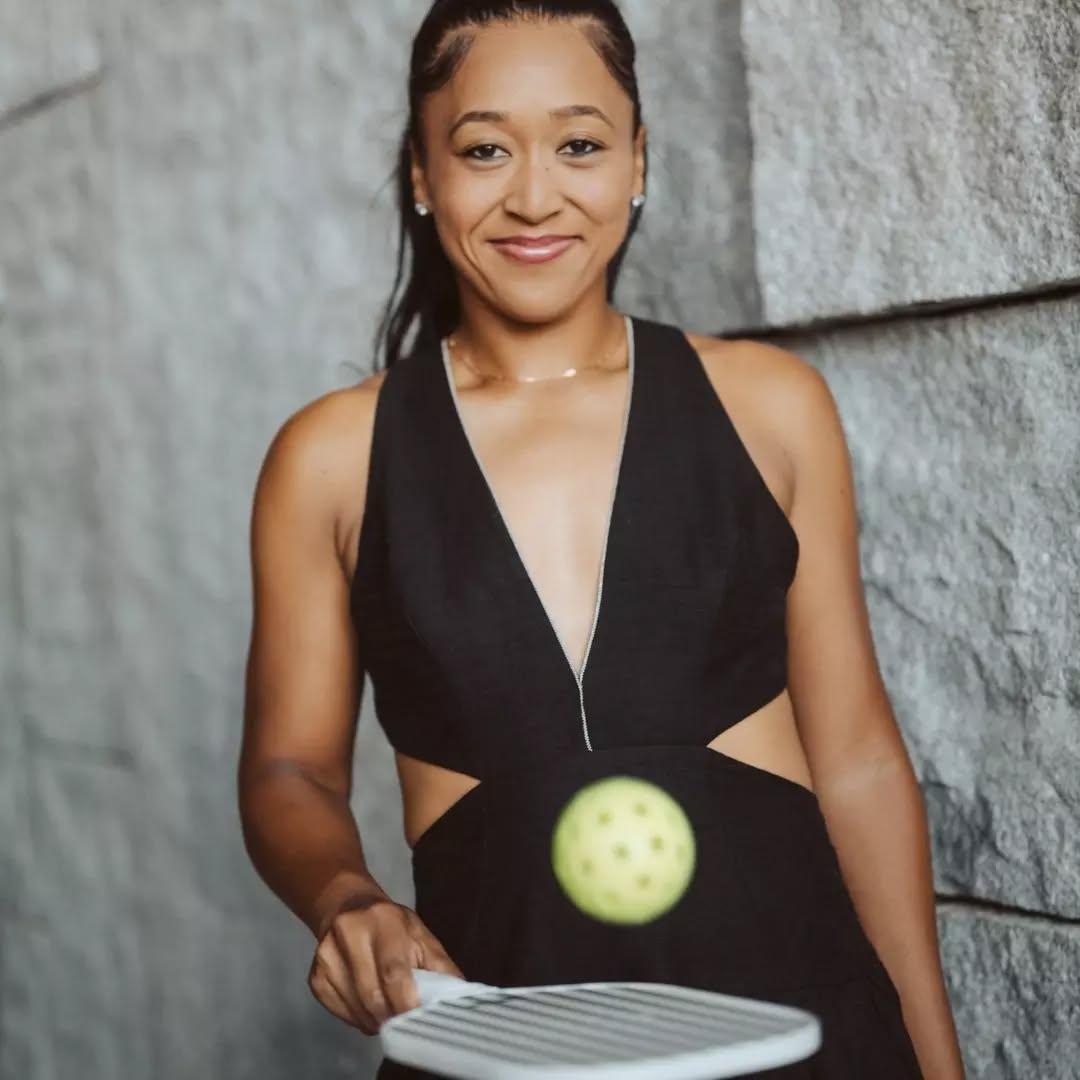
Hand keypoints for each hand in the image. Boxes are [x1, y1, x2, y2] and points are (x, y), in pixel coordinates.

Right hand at [308, 892, 464, 1033]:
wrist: (347, 905)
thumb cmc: (392, 923)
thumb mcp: (420, 934)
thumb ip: (440, 965)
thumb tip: (459, 995)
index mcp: (382, 920)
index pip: (393, 970)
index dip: (406, 1001)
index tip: (417, 1019)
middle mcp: (349, 934)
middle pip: (372, 995)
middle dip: (392, 1016)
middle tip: (404, 1022)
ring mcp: (327, 955)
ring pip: (355, 1007)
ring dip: (375, 1020)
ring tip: (388, 1015)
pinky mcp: (315, 975)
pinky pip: (339, 1011)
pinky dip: (357, 1018)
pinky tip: (368, 1008)